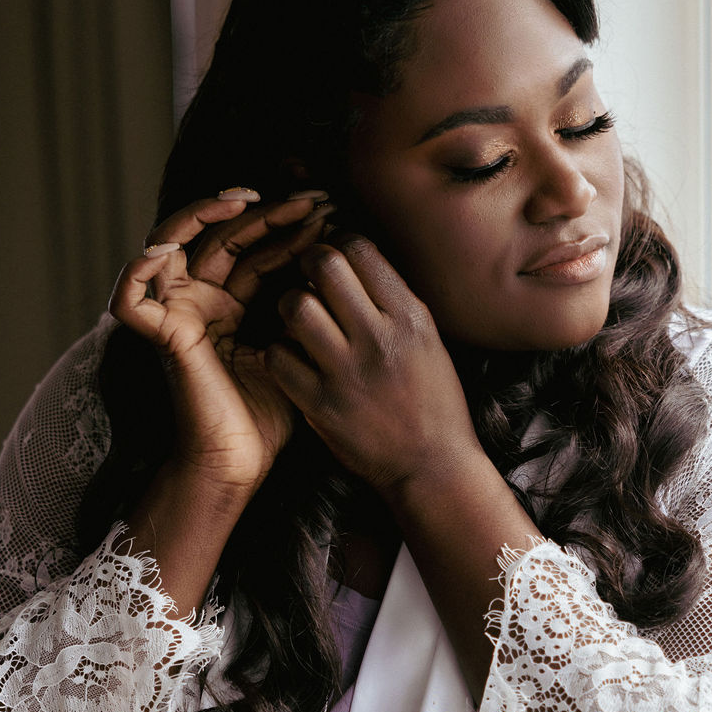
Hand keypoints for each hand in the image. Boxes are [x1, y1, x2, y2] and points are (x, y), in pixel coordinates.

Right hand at [109, 190, 333, 493]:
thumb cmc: (270, 416)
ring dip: (202, 217)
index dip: (287, 225)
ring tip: (243, 201)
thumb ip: (305, 309)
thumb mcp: (296, 347)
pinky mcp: (160, 337)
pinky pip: (130, 298)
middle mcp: (201, 301)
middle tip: (307, 198)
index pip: (255, 248)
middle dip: (263, 212)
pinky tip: (165, 250)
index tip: (328, 210)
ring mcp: (177, 315)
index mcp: (232, 303)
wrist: (242, 463)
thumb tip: (342, 264)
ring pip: (172, 245)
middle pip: (221, 237)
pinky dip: (137, 270)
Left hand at [264, 234, 483, 497]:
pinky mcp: (322, 406)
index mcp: (410, 317)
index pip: (359, 248)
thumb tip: (353, 257)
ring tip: (298, 321)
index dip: (337, 244)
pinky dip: (277, 353)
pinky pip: (277, 357)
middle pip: (323, 265)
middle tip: (307, 280)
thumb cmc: (433, 401)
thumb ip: (393, 300)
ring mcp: (348, 373)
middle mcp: (380, 339)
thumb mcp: (428, 340)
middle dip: (306, 264)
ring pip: (294, 306)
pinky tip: (291, 359)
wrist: (433, 467)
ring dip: (288, 306)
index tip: (335, 261)